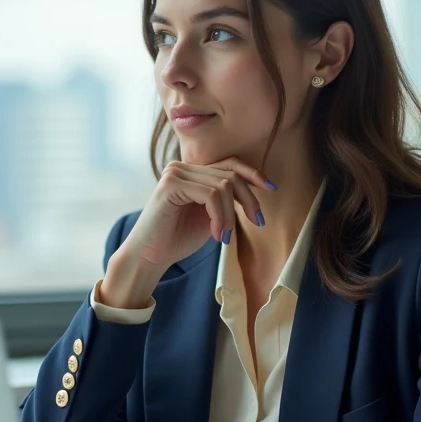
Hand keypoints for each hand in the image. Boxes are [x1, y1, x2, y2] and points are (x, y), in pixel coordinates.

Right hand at [99, 157, 274, 307]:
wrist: (149, 257)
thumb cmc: (177, 239)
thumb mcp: (210, 216)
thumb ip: (226, 200)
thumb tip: (254, 189)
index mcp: (190, 172)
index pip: (228, 164)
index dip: (252, 173)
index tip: (271, 188)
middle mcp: (181, 167)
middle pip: (229, 174)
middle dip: (248, 199)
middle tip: (257, 222)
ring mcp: (175, 173)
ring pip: (222, 186)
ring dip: (231, 215)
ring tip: (225, 236)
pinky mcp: (171, 185)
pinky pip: (211, 195)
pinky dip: (220, 217)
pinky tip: (216, 235)